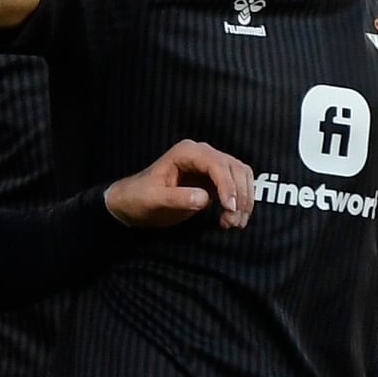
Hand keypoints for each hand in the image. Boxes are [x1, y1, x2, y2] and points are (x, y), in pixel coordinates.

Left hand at [104, 138, 253, 228]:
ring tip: (234, 224)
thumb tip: (205, 198)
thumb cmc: (140, 198)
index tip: (230, 208)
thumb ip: (178, 198)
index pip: (217, 164)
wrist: (133, 202)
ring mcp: (210, 165)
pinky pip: (237, 186)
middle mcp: (202, 154)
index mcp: (187, 152)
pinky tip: (232, 220)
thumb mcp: (155, 200)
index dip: (228, 185)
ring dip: (244, 200)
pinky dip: (241, 202)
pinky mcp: (214, 180)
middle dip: (239, 195)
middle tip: (233, 222)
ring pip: (241, 176)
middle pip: (235, 168)